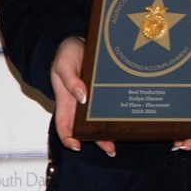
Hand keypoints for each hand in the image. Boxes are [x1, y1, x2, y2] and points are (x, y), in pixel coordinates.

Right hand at [51, 36, 115, 155]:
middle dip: (98, 140)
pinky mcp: (104, 92)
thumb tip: (81, 97)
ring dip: (110, 131)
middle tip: (110, 149)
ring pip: (100, 120)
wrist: (77, 41)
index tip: (77, 145)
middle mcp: (79, 105)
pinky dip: (117, 114)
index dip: (68, 138)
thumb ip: (70, 81)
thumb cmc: (65, 55)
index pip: (64, 126)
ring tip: (121, 138)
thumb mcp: (63, 65)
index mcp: (66, 101)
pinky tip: (127, 118)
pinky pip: (110, 105)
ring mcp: (92, 100)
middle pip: (86, 129)